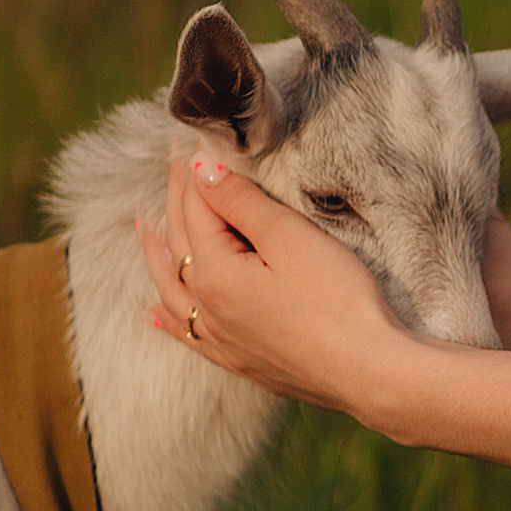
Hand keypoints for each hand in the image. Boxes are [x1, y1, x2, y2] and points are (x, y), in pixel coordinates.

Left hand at [137, 152, 405, 415]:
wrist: (368, 372)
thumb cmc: (337, 301)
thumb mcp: (291, 239)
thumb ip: (242, 204)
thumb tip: (202, 170)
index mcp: (215, 274)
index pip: (197, 208)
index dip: (195, 169)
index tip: (195, 138)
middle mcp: (207, 309)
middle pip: (180, 243)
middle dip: (176, 200)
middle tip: (175, 164)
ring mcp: (221, 340)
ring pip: (172, 289)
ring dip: (156, 254)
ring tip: (142, 228)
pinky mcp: (240, 360)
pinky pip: (187, 333)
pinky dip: (167, 316)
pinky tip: (154, 313)